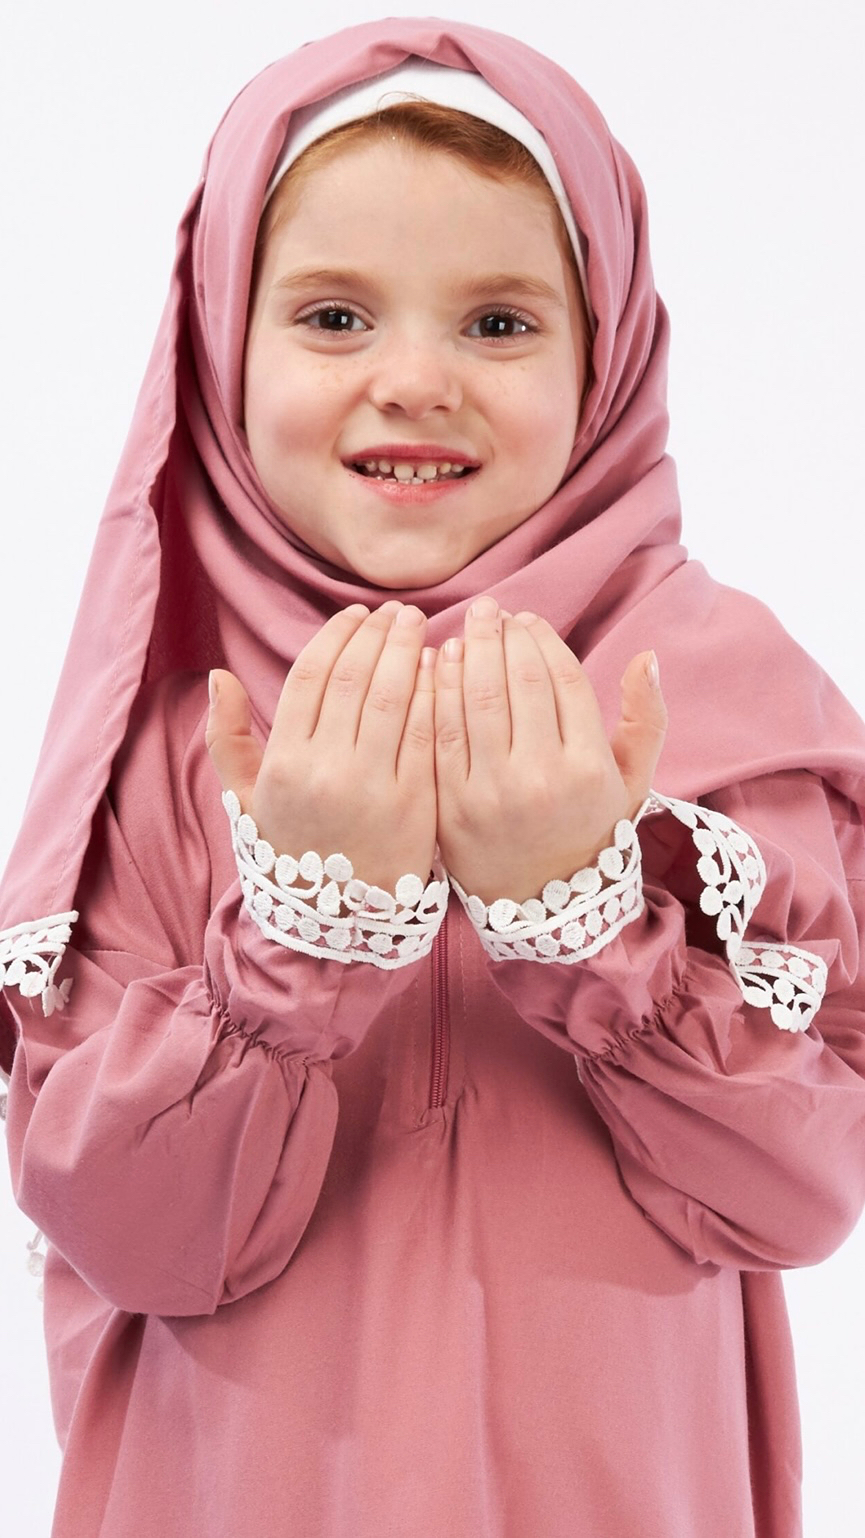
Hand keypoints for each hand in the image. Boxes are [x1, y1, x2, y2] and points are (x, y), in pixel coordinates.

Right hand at [205, 602, 437, 890]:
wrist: (336, 921)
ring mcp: (373, 786)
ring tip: (419, 627)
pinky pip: (425, 732)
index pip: (311, 676)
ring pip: (393, 697)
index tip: (357, 614)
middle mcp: (326, 770)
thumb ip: (227, 738)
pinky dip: (434, 692)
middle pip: (356, 678)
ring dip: (409, 652)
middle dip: (379, 634)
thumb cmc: (290, 853)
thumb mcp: (245, 801)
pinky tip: (440, 669)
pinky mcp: (415, 802)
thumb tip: (218, 676)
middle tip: (398, 611)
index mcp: (284, 763)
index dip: (337, 635)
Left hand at [433, 597, 666, 903]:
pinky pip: (442, 733)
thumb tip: (647, 656)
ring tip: (467, 628)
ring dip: (468, 653)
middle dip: (502, 637)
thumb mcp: (634, 783)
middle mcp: (542, 777)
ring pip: (477, 700)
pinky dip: (439, 691)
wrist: (545, 908)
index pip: (562, 680)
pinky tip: (439, 663)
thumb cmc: (592, 833)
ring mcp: (493, 792)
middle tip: (491, 611)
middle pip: (518, 682)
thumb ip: (646, 718)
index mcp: (589, 766)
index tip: (528, 621)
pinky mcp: (453, 805)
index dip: (542, 641)